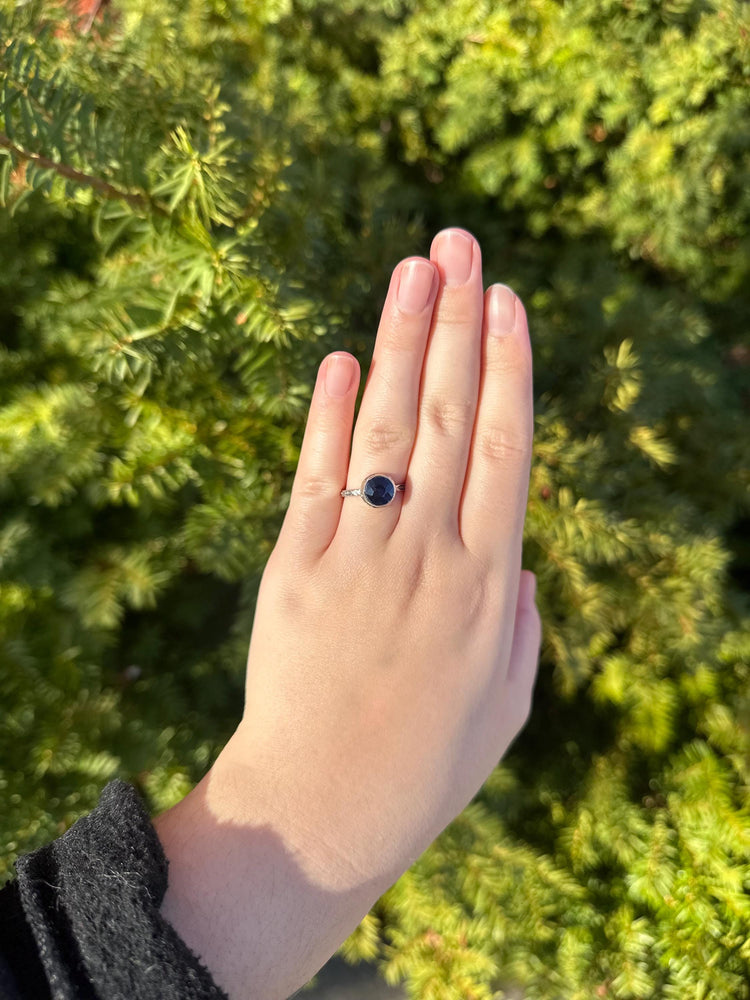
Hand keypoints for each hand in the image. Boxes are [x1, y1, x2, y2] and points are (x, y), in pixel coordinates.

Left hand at [222, 227, 540, 884]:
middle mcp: (426, 555)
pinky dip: (326, 417)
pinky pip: (316, 479)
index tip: (506, 300)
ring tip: (412, 271)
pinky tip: (341, 360)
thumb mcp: (505, 704)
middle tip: (458, 244)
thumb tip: (518, 561)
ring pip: (384, 431)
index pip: (504, 448)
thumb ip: (521, 623)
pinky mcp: (294, 571)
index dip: (505, 367)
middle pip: (446, 417)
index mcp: (489, 585)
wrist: (318, 812)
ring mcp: (357, 558)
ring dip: (397, 344)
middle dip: (455, 323)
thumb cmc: (425, 765)